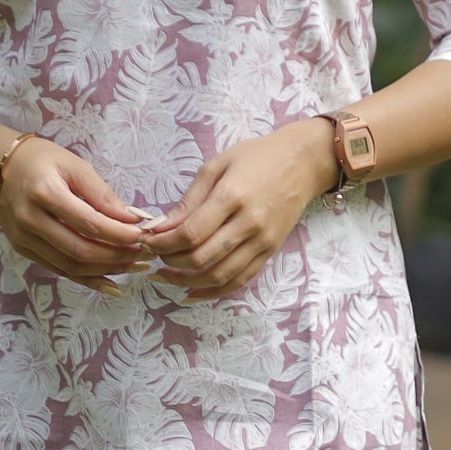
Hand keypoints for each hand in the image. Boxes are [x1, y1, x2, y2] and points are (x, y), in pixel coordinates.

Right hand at [0, 136, 151, 287]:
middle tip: (142, 254)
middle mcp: (30, 220)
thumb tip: (132, 218)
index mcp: (44, 192)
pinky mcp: (23, 249)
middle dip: (116, 256)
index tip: (142, 235)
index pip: (88, 223)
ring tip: (132, 266)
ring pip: (70, 266)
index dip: (118, 233)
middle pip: (79, 250)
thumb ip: (103, 195)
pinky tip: (110, 282)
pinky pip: (58, 270)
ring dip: (105, 270)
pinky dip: (86, 278)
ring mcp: (24, 238)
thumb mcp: (74, 165)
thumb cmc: (40, 160)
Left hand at [140, 120, 338, 300]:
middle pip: (202, 258)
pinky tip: (192, 292)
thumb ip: (188, 200)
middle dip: (170, 262)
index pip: (190, 233)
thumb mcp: (217, 166)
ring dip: (187, 281)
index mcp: (233, 196)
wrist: (304, 162)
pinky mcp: (270, 252)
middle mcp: (250, 223)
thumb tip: (159, 227)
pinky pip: (240, 280)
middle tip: (153, 256)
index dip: (163, 243)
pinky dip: (214, 291)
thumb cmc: (257, 157)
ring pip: (219, 275)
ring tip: (165, 276)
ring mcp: (262, 241)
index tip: (146, 241)